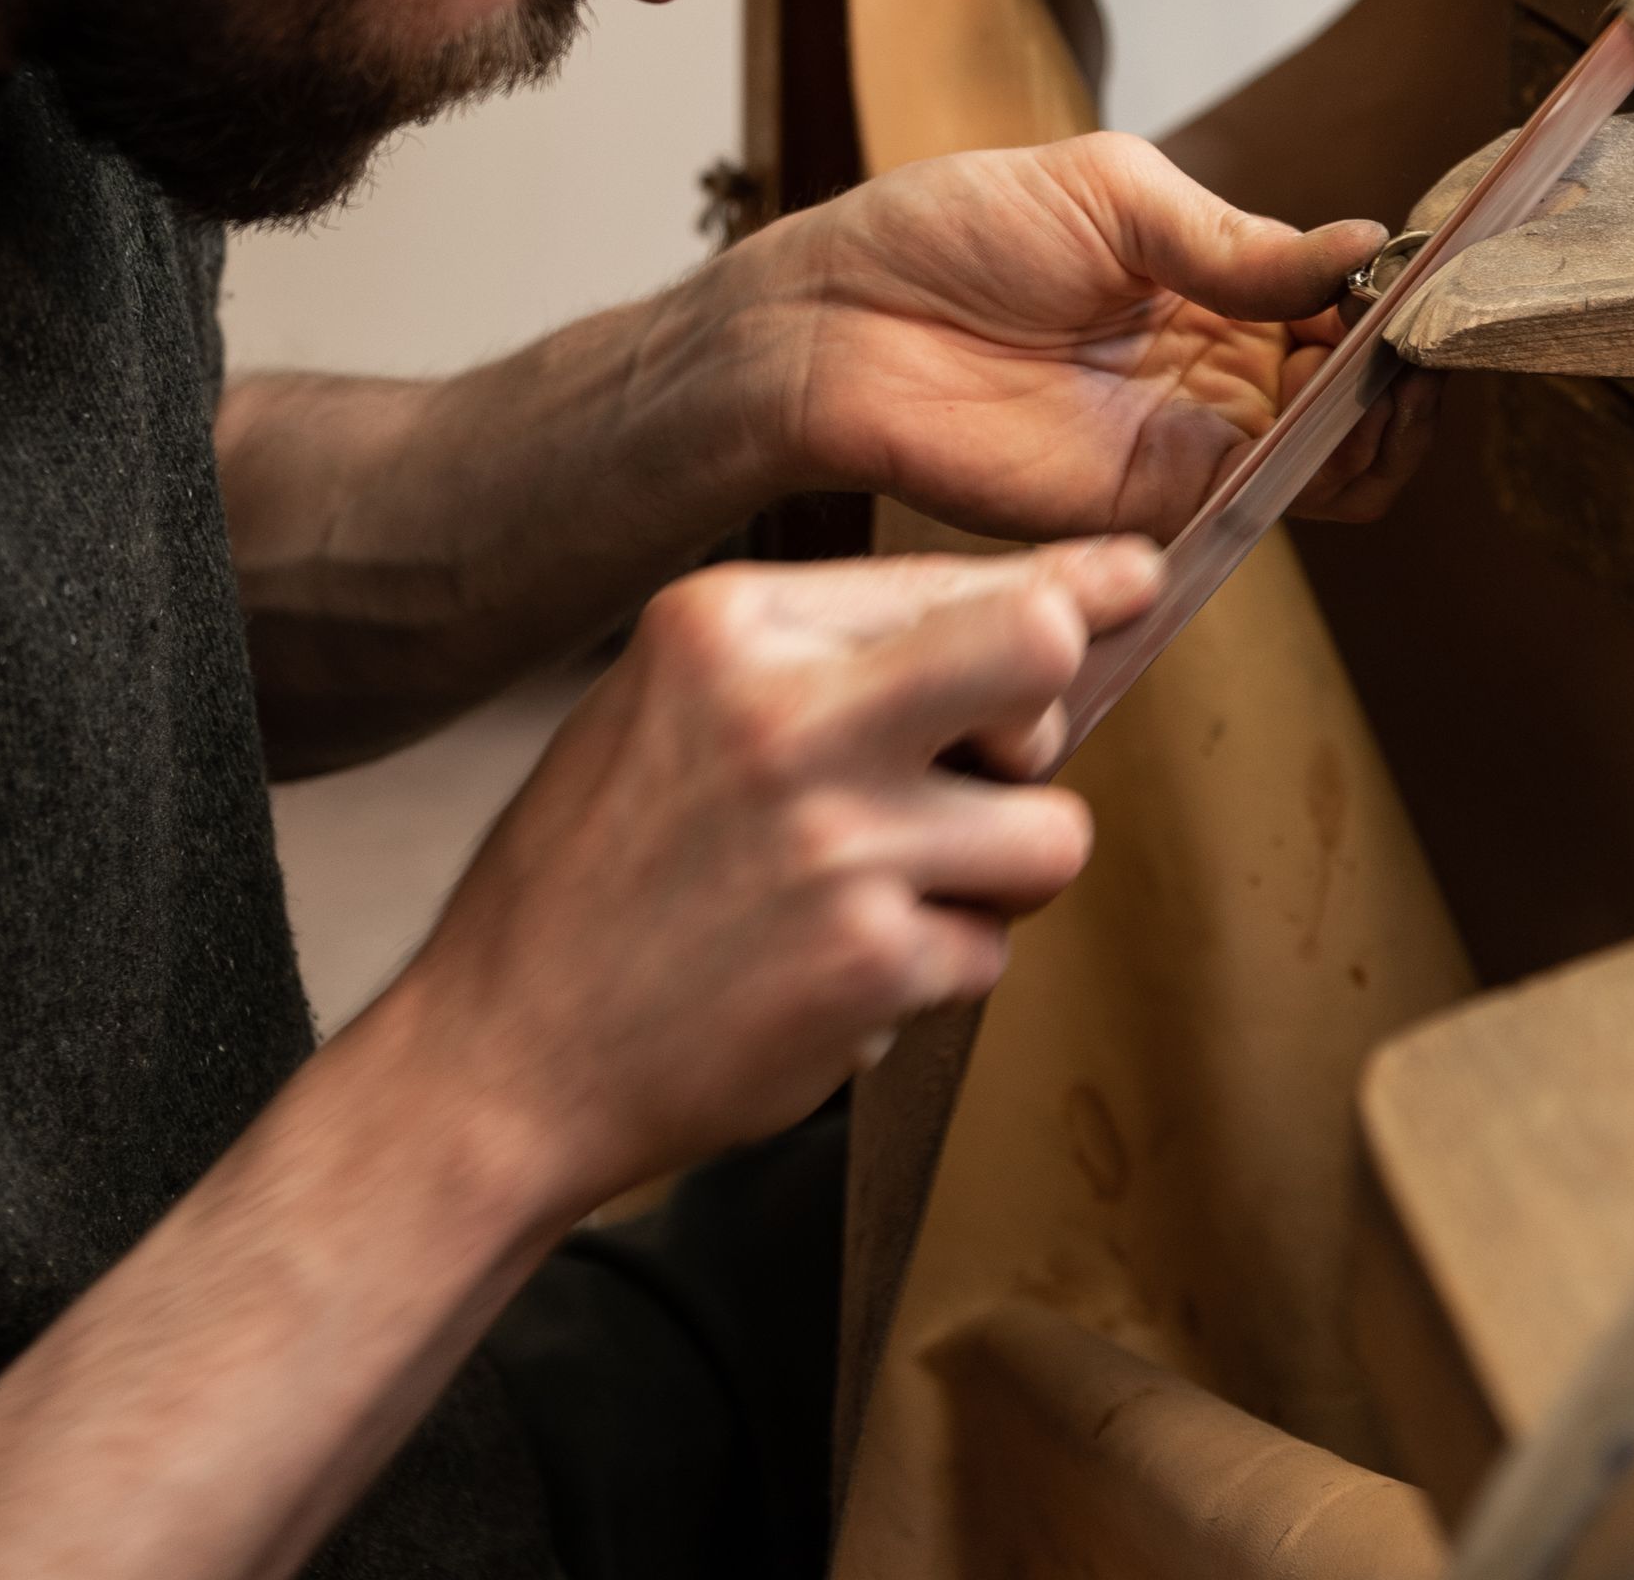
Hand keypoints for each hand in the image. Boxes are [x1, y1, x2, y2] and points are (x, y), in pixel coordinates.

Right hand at [396, 538, 1160, 1207]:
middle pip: (1040, 653)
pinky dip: (933, 969)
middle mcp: (790, 717)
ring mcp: (839, 846)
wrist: (503, 1055)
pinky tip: (833, 970)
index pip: (958, 578)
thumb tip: (1035, 614)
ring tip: (881, 891)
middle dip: (1049, 707)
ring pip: (1051, 832)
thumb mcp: (672, 699)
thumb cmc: (597, 868)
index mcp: (728, 624)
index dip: (1065, 590)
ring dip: (993, 872)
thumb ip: (829, 653)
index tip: (1130, 581)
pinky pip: (990, 951)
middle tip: (994, 756)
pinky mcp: (872, 967)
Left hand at [750, 132, 1436, 545]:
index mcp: (1207, 275)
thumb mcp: (1110, 192)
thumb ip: (1235, 238)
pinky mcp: (1151, 499)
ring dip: (1385, 426)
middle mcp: (1212, 363)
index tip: (1435, 273)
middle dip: (1407, 363)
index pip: (1338, 295)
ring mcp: (1186, 435)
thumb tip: (1367, 242)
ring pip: (1333, 458)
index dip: (1394, 290)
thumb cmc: (950, 231)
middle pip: (1354, 385)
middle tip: (1426, 335)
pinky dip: (1324, 477)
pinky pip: (1265, 505)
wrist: (839, 321)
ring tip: (1392, 381)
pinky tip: (1340, 427)